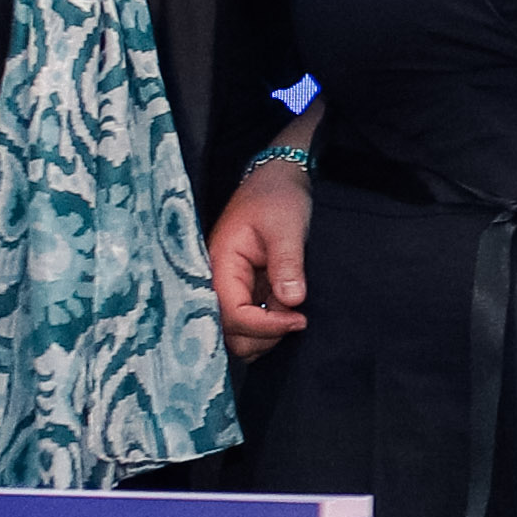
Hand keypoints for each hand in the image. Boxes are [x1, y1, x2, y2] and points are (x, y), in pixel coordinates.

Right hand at [208, 163, 310, 359]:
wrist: (275, 179)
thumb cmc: (277, 196)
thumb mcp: (286, 225)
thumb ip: (287, 262)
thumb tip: (292, 300)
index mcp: (220, 263)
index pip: (231, 313)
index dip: (263, 326)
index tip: (298, 319)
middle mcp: (218, 280)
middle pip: (227, 332)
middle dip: (262, 336)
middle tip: (297, 321)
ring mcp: (230, 287)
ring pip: (236, 334)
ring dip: (264, 336)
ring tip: (293, 317)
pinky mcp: (243, 290)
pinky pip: (248, 322)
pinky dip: (268, 328)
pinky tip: (288, 313)